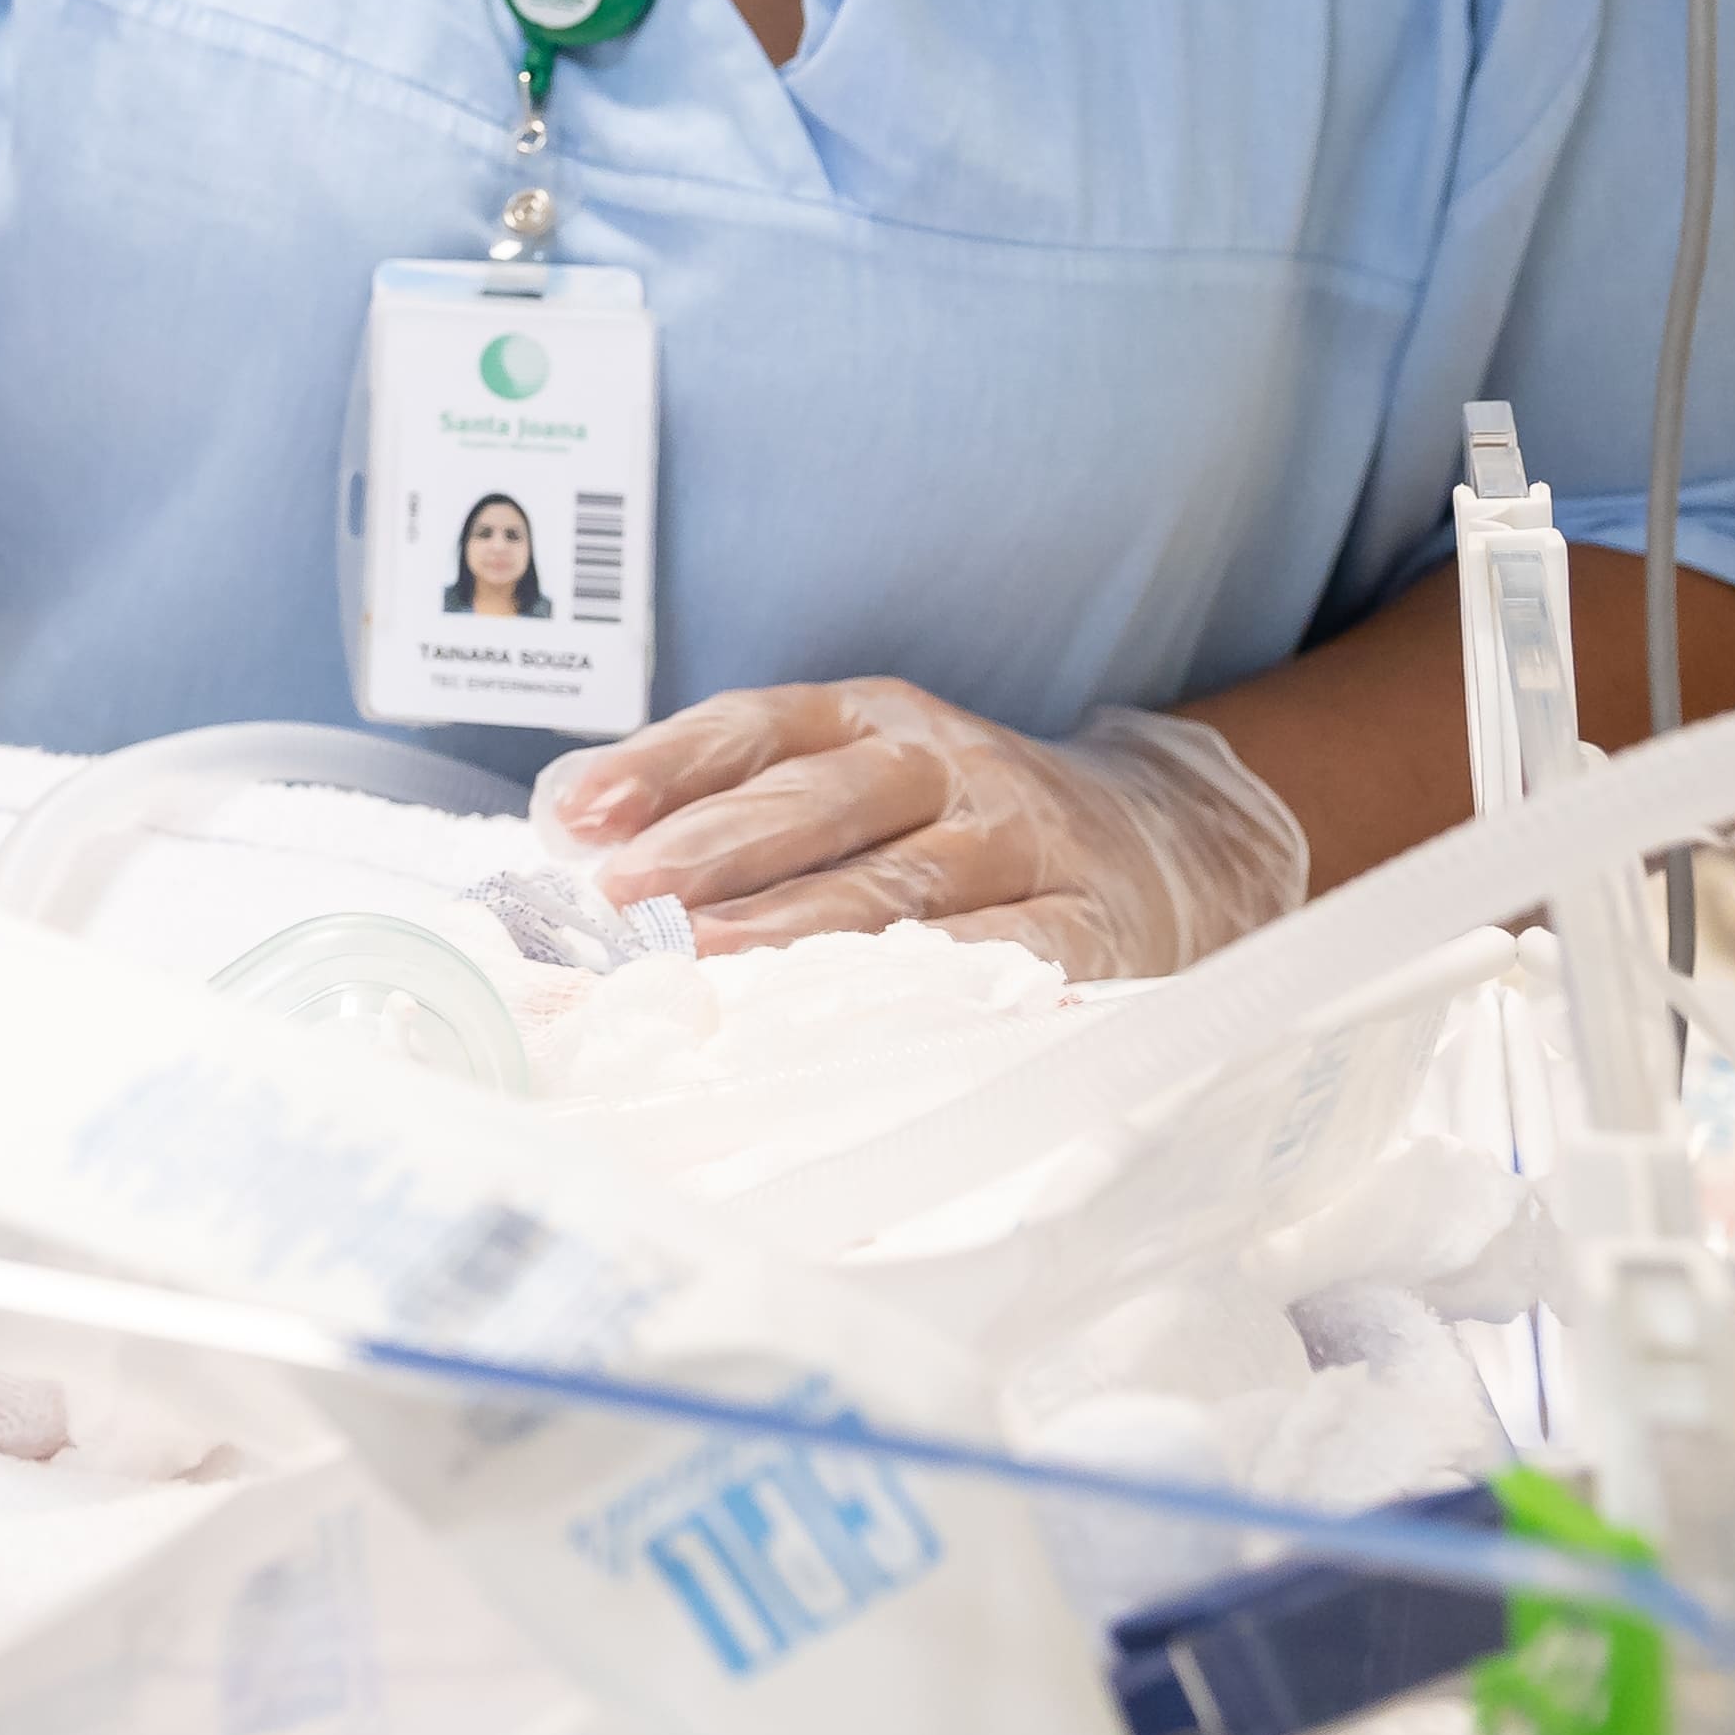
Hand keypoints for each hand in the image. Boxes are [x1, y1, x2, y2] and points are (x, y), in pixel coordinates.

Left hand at [536, 679, 1309, 978]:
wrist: (1167, 846)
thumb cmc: (951, 822)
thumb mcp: (850, 778)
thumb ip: (722, 796)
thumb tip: (567, 829)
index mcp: (872, 719)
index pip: (756, 728)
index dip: (663, 766)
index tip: (576, 817)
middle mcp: (945, 768)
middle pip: (817, 802)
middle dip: (711, 850)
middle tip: (622, 898)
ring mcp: (1020, 844)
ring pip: (894, 886)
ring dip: (790, 928)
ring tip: (697, 965)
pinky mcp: (1087, 926)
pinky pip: (1001, 957)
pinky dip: (926, 985)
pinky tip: (854, 1015)